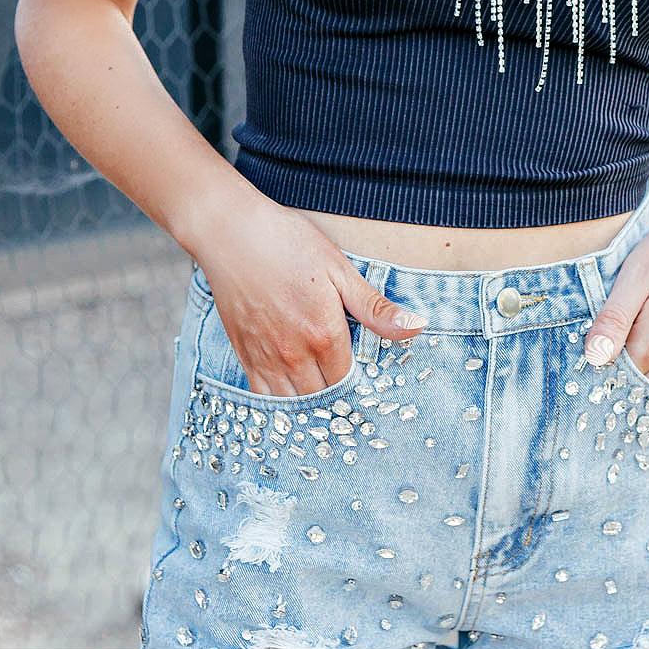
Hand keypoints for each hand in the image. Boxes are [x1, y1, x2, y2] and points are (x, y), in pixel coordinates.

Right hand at [193, 194, 427, 395]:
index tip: (372, 393)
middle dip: (339, 404)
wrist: (232, 234)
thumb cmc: (288, 244)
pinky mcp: (244, 354)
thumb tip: (416, 326)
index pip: (351, 381)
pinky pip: (263, 398)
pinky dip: (279, 408)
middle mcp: (295, 354)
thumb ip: (375, 307)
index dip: (362, 387)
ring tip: (325, 414)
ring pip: (293, 405)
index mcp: (325, 334)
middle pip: (324, 400)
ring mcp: (266, 358)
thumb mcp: (339, 269)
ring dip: (310, 411)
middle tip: (353, 408)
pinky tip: (290, 406)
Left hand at [583, 210, 648, 389]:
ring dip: (629, 370)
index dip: (593, 364)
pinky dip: (646, 368)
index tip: (583, 346)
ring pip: (647, 384)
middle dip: (610, 371)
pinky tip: (637, 340)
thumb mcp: (634, 278)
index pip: (612, 376)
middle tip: (598, 338)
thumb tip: (593, 356)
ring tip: (618, 335)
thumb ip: (614, 320)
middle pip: (630, 385)